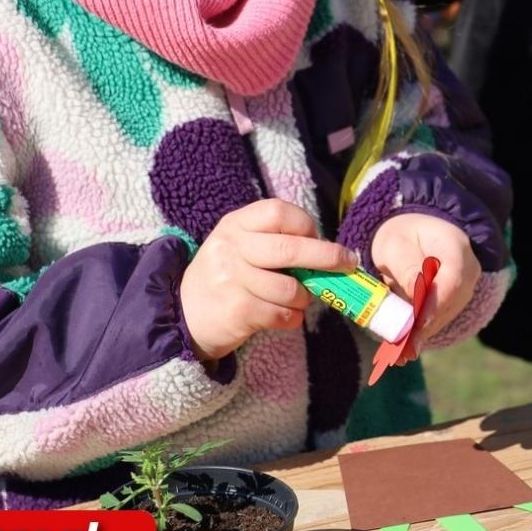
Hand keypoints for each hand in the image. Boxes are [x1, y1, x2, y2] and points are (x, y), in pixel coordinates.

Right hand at [179, 199, 355, 360]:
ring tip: (299, 300)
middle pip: (290, 249)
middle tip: (347, 263)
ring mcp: (230, 280)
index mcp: (235, 224)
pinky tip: (286, 316)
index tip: (319, 238)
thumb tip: (328, 250)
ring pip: (290, 289)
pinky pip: (281, 314)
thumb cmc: (227, 276)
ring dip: (305, 298)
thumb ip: (275, 241)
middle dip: (327, 258)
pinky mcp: (236, 311)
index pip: (278, 212)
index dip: (306, 225)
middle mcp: (230, 247)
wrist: (185, 313)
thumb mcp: (240, 246)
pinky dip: (293, 318)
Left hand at [371, 213, 479, 356]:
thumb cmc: (402, 237)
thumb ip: (407, 268)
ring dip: (421, 336)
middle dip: (423, 327)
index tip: (418, 321)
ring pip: (445, 316)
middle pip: (450, 302)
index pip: (453, 278)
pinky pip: (439, 319)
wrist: (414, 235)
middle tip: (400, 349)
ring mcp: (465, 288)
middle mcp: (468, 269)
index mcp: (455, 246)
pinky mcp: (455, 303)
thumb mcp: (397, 245)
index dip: (437, 302)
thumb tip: (416, 295)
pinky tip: (402, 351)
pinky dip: (420, 334)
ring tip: (396, 355)